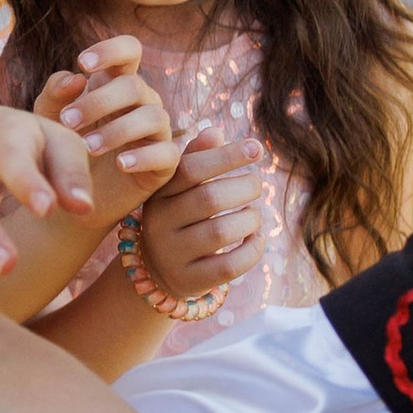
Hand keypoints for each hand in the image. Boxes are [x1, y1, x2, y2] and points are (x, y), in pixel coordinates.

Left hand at [35, 39, 181, 214]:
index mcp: (116, 82)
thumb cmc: (63, 145)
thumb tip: (76, 77)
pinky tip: (120, 164)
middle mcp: (142, 101)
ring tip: (87, 147)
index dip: (111, 50)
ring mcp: (157, 131)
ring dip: (118, 130)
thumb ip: (55, 94)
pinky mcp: (165, 163)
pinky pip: (167, 153)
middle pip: (135, 86)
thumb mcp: (49, 118)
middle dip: (99, 101)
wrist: (71, 194)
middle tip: (67, 121)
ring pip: (154, 117)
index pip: (130, 50)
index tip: (82, 63)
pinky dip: (144, 157)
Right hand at [133, 129, 270, 305]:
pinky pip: (230, 265)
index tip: (257, 147)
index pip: (190, 168)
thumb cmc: (176, 216)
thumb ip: (194, 157)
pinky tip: (254, 238)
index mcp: (158, 193)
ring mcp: (172, 254)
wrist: (155, 271)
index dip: (226, 155)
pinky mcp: (190, 280)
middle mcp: (159, 223)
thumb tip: (216, 131)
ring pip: (221, 232)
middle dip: (244, 187)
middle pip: (209, 199)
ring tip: (253, 214)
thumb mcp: (177, 186)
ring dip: (250, 219)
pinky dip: (252, 249)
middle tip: (256, 185)